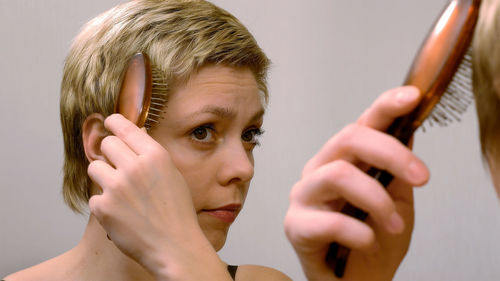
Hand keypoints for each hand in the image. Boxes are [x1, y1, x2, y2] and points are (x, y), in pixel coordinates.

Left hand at [87, 114, 229, 279]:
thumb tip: (136, 135)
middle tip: (118, 166)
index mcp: (155, 156)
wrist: (175, 246)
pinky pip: (94, 197)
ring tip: (121, 193)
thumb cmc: (177, 213)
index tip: (109, 123)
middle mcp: (135, 167)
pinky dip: (104, 205)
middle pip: (107, 144)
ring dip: (104, 178)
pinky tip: (121, 214)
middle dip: (110, 153)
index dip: (113, 123)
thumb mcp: (173, 176)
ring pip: (95, 167)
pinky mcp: (103, 207)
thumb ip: (152, 155)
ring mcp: (117, 187)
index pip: (124, 126)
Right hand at [284, 86, 429, 280]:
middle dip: (391, 153)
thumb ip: (398, 170)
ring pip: (339, 174)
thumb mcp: (397, 202)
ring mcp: (304, 195)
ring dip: (377, 201)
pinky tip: (367, 242)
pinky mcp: (295, 225)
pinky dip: (360, 233)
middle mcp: (319, 169)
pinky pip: (331, 220)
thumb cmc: (374, 242)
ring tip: (394, 226)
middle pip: (349, 138)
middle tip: (422, 177)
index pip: (362, 124)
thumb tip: (408, 131)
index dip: (386, 105)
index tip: (412, 97)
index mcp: (344, 160)